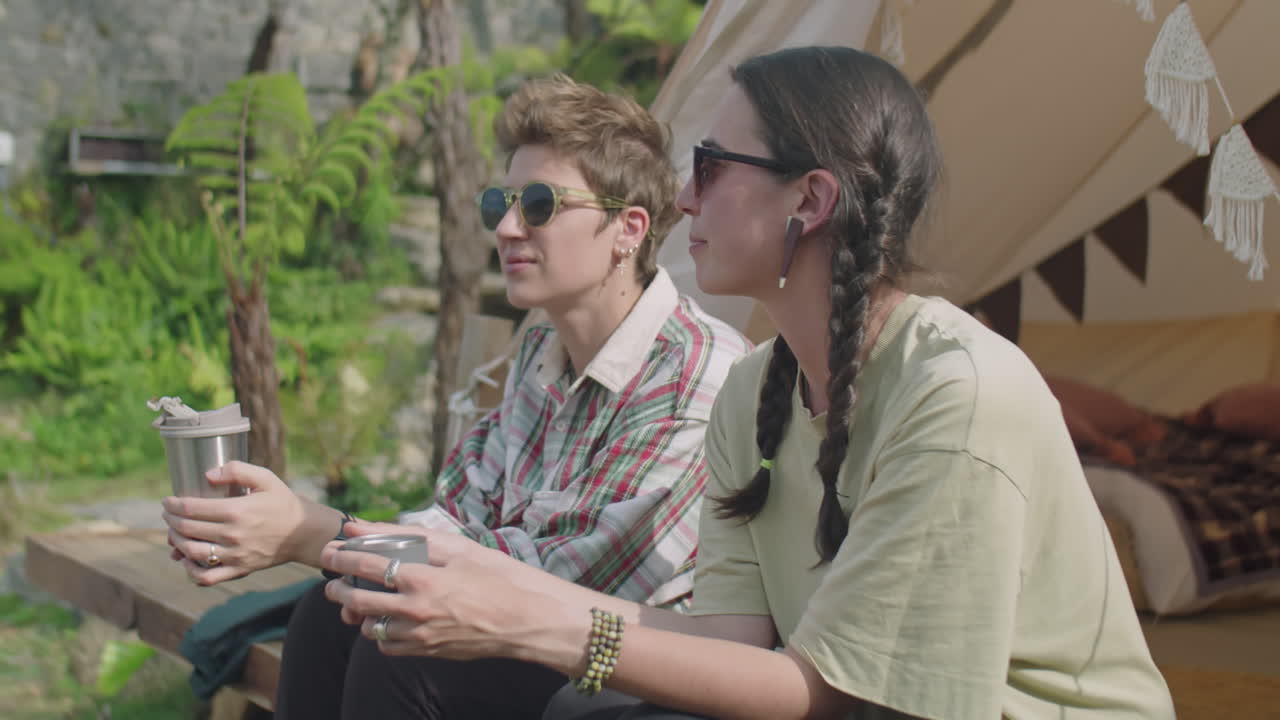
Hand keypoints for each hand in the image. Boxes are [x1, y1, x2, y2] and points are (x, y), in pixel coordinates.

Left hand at [161, 461, 306, 584]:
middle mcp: (233, 535)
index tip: (168, 501)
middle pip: (187, 529)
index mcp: (237, 510)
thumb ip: (237, 470)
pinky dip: (190, 571)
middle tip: (169, 513)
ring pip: (191, 552)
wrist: (304, 532)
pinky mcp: (239, 570)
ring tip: (174, 533)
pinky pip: (207, 578)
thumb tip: (208, 475)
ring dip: (175, 541)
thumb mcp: (265, 478)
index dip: (173, 504)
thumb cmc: (283, 502)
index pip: (191, 508)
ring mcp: (235, 555)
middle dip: (171, 520)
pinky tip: (186, 559)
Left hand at [320, 533, 588, 674]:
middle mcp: (416, 609)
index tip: (329, 550)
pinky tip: (387, 622)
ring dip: (359, 614)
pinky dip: (381, 634)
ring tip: (358, 603)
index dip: (342, 555)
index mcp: (424, 577)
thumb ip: (413, 536)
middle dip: (338, 590)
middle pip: (359, 601)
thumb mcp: (459, 548)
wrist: (527, 619)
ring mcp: (421, 635)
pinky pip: (390, 647)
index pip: (367, 564)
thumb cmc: (498, 576)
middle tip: (331, 583)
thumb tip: (374, 526)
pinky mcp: (429, 651)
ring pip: (371, 628)